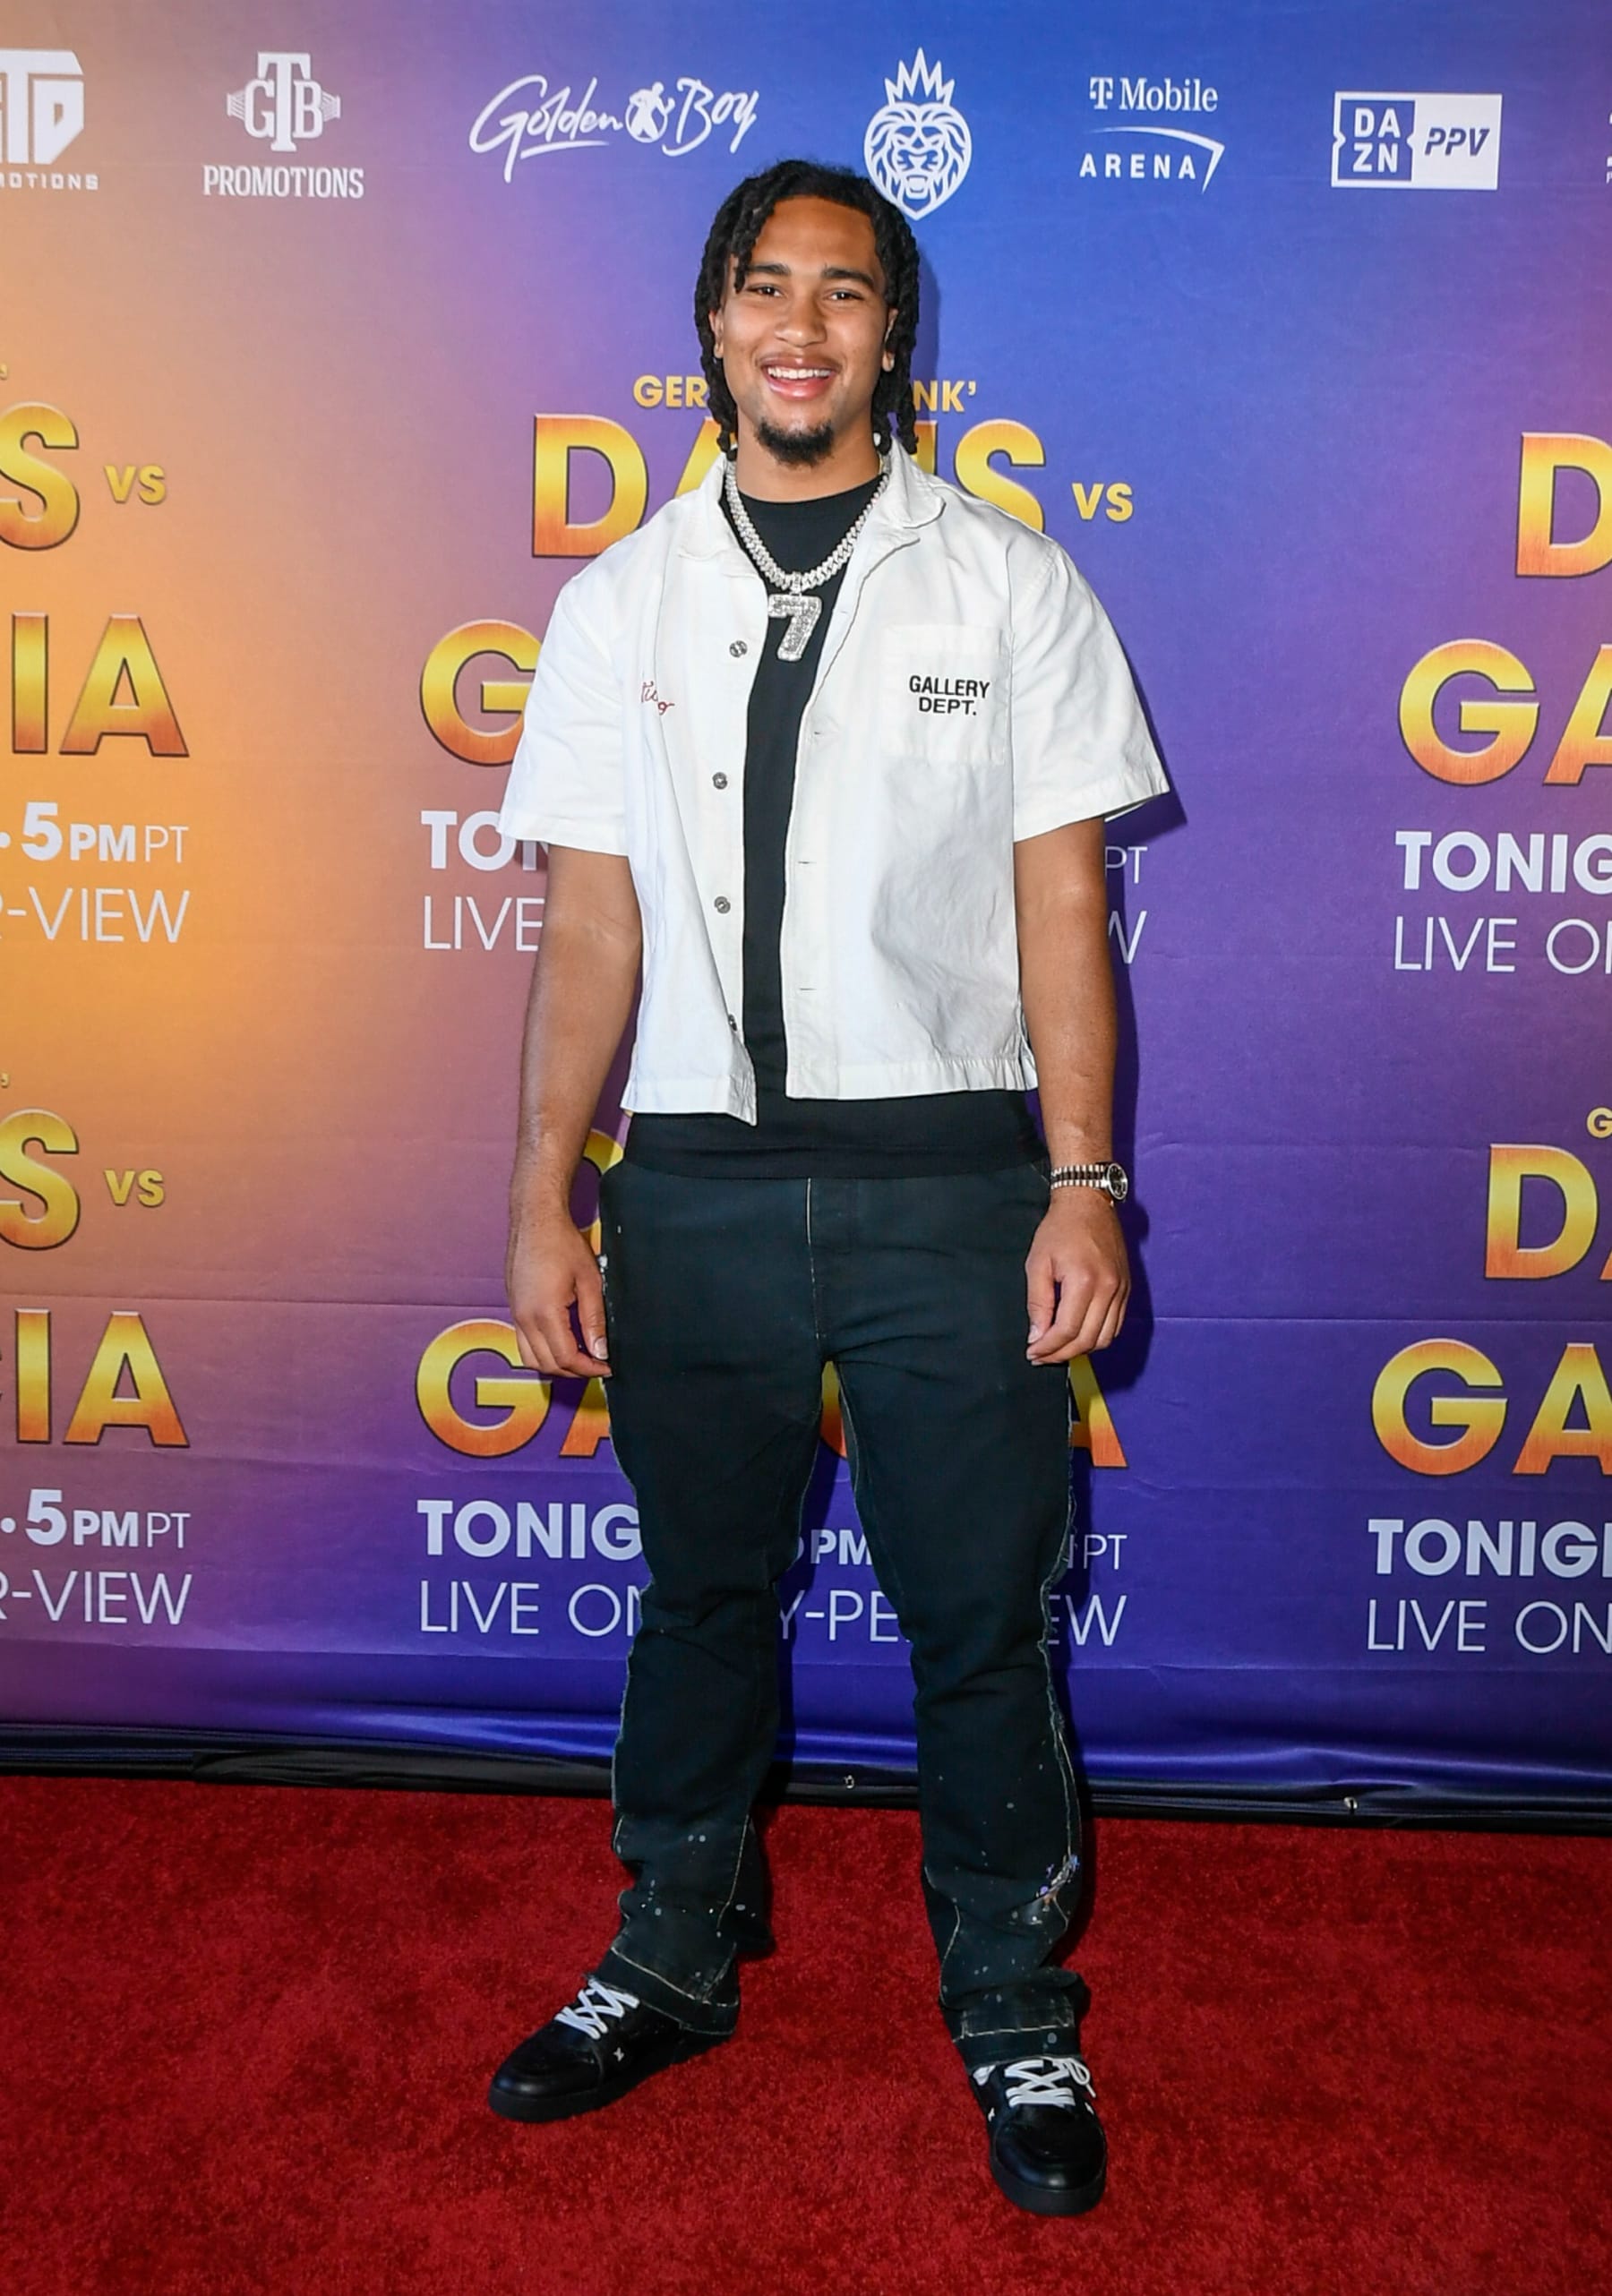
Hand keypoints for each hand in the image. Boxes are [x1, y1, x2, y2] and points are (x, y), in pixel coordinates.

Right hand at [506, 1200, 610, 1377]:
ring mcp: (516, 1314)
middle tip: (598, 1364)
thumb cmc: (562, 1243)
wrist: (535, 1219)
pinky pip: (524, 1342)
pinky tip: (563, 1341)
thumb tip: (601, 1350)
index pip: (566, 1358)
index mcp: (544, 1313)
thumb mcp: (589, 1281)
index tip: (607, 1366)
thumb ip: (594, 1319)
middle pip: (548, 1364)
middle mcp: (524, 1318)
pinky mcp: (514, 1308)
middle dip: (575, 1370)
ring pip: (531, 1358)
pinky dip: (543, 1351)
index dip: (589, 1368)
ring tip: (581, 1357)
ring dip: (556, 1364)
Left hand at [1025, 1187, 1128, 1363]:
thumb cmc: (1059, 1230)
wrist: (1088, 1204)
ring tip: (1058, 1349)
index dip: (1048, 1348)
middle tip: (1041, 1356)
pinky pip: (1116, 1325)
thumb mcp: (1037, 1263)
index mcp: (1084, 1281)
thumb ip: (1038, 1303)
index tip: (1032, 1353)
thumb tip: (1037, 1337)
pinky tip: (1078, 1336)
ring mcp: (1122, 1290)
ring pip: (1104, 1338)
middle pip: (1087, 1340)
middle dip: (1061, 1354)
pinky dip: (1097, 1337)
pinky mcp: (1127, 1289)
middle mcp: (1108, 1289)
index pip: (1067, 1331)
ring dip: (1081, 1350)